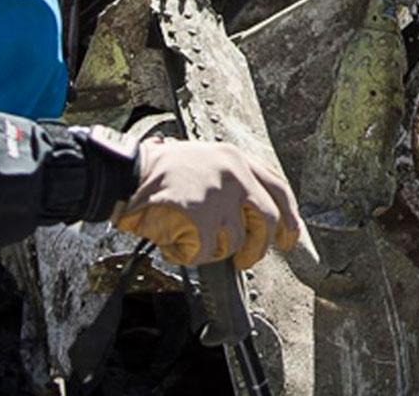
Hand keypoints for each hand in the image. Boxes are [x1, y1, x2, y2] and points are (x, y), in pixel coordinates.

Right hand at [112, 137, 300, 269]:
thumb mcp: (206, 160)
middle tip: (248, 259)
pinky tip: (176, 241)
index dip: (289, 216)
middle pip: (267, 220)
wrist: (129, 172)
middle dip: (260, 247)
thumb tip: (251, 218)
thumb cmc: (160, 170)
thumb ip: (232, 181)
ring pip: (235, 240)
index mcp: (237, 159)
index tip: (290, 237)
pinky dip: (191, 254)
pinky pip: (206, 252)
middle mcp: (235, 175)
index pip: (278, 188)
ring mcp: (220, 197)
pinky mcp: (202, 218)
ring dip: (214, 249)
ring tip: (192, 238)